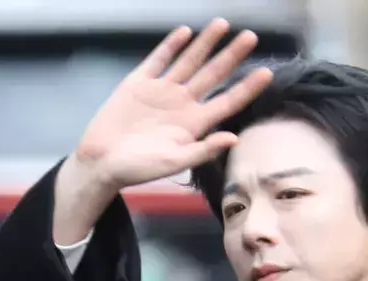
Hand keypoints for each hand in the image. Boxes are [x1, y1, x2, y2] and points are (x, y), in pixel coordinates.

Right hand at [74, 18, 273, 190]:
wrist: (101, 162)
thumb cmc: (137, 169)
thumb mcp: (173, 163)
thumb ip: (203, 150)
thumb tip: (234, 138)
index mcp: (193, 125)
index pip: (227, 102)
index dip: (247, 88)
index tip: (266, 73)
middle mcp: (182, 105)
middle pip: (213, 76)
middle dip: (232, 56)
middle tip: (251, 37)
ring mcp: (161, 92)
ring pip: (189, 62)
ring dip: (206, 44)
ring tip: (223, 24)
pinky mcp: (138, 84)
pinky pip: (158, 60)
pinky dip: (171, 46)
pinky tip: (185, 32)